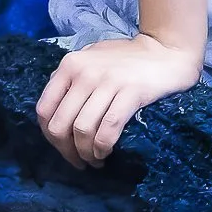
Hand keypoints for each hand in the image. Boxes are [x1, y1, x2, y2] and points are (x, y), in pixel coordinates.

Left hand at [35, 34, 201, 168]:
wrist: (167, 50)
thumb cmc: (127, 58)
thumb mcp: (91, 58)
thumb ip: (71, 78)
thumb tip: (56, 111)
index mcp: (69, 65)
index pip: (44, 109)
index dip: (50, 137)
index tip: (64, 148)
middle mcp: (84, 72)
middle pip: (60, 124)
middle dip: (67, 151)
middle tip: (79, 162)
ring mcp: (108, 82)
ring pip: (82, 130)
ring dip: (86, 154)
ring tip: (95, 161)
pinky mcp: (131, 92)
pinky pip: (108, 129)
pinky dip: (102, 147)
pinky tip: (105, 153)